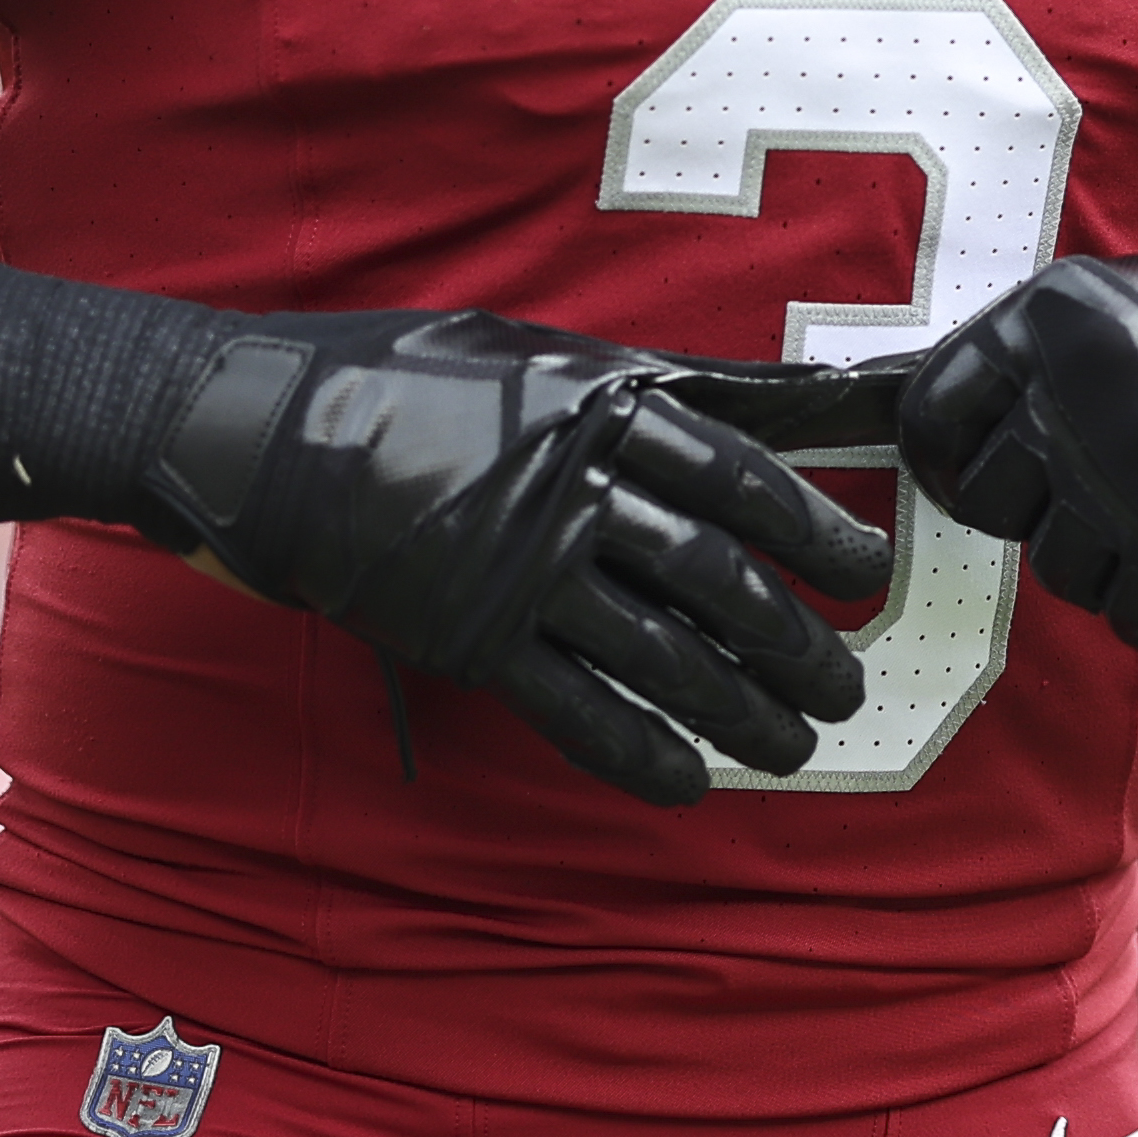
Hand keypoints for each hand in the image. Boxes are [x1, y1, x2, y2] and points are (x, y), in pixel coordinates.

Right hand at [140, 313, 894, 804]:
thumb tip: (792, 391)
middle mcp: (575, 492)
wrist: (269, 433)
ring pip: (660, 655)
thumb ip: (672, 384)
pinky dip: (637, 753)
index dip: (814, 530)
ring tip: (794, 747)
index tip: (868, 572)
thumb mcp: (551, 353)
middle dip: (793, 642)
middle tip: (845, 685)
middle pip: (717, 579)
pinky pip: (574, 710)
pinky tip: (688, 783)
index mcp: (603, 409)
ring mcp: (522, 571)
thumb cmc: (416, 377)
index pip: (739, 479)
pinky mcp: (471, 639)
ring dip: (739, 710)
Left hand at [899, 257, 1137, 655]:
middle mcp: (1083, 382)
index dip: (945, 463)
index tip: (977, 480)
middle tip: (1093, 495)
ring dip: (1105, 562)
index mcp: (1050, 313)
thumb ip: (1021, 354)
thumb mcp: (1113, 303)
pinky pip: (1132, 614)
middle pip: (985, 502)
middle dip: (1032, 514)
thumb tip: (877, 400)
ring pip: (1057, 566)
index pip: (929, 414)